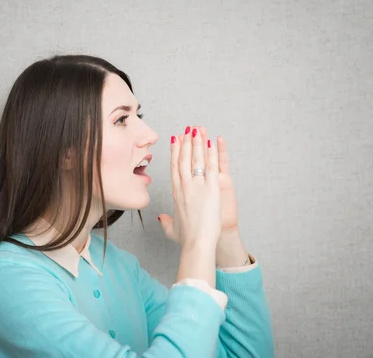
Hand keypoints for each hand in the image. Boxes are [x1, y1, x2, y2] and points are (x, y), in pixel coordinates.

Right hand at [158, 126, 221, 247]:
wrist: (197, 243)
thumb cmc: (186, 239)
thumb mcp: (172, 229)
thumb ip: (165, 222)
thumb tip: (161, 218)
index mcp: (176, 194)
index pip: (174, 167)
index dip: (175, 152)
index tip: (175, 140)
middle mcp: (185, 186)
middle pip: (183, 159)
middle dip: (186, 142)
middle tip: (187, 129)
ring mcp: (198, 186)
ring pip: (197, 159)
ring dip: (197, 142)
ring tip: (198, 129)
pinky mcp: (212, 188)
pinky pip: (212, 166)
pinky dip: (212, 153)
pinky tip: (211, 142)